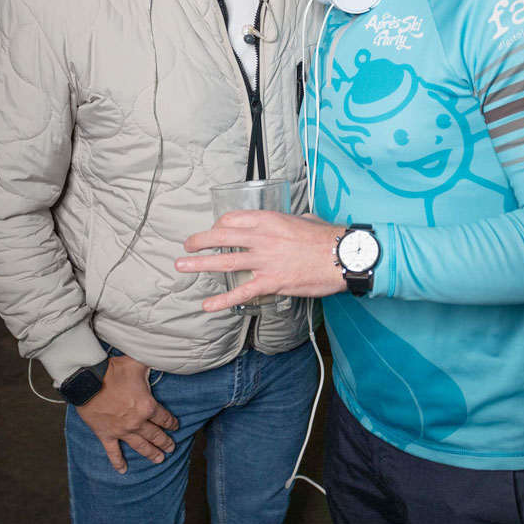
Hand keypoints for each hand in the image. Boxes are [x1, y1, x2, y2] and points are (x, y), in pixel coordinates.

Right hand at [75, 354, 178, 473]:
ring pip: (140, 446)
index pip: (164, 417)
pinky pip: (113, 452)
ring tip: (159, 459)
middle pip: (155, 435)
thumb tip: (160, 357)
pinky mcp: (106, 435)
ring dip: (151, 453)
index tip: (175, 426)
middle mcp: (137, 422)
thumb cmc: (114, 371)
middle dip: (165, 442)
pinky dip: (118, 462)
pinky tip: (123, 471)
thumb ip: (151, 363)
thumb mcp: (138, 363)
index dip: (172, 423)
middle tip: (171, 448)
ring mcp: (121, 431)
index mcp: (147, 406)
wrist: (89, 381)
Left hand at [176, 211, 345, 311]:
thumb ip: (292, 220)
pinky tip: (208, 305)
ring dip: (199, 264)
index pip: (233, 219)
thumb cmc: (327, 237)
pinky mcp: (272, 282)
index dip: (219, 226)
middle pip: (221, 237)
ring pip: (224, 262)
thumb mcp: (305, 219)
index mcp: (270, 219)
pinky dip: (222, 300)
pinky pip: (241, 292)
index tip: (214, 232)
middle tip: (188, 246)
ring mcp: (265, 261)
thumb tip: (294, 220)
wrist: (342, 256)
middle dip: (200, 241)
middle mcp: (263, 237)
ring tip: (182, 266)